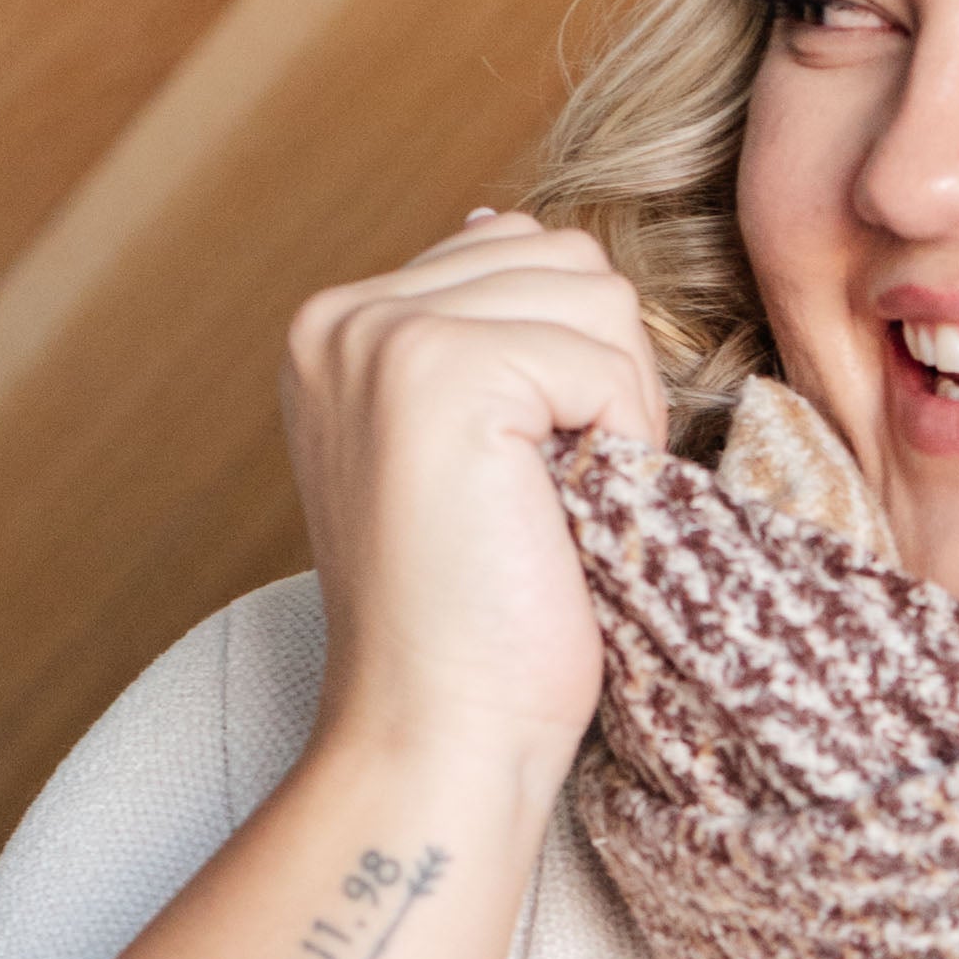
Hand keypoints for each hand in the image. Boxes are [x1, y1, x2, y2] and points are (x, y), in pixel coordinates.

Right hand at [282, 210, 663, 792]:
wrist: (438, 743)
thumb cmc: (480, 633)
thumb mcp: (472, 455)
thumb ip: (481, 334)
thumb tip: (501, 216)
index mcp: (342, 328)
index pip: (518, 253)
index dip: (572, 368)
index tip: (526, 483)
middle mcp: (342, 314)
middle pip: (564, 259)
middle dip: (601, 377)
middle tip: (556, 500)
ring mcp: (381, 334)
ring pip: (593, 292)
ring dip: (615, 406)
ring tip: (558, 505)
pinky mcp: (438, 369)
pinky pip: (601, 356)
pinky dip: (616, 441)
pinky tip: (562, 516)